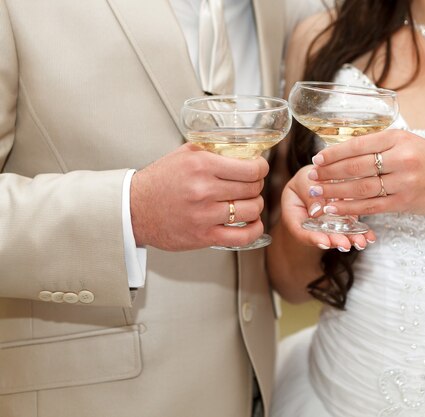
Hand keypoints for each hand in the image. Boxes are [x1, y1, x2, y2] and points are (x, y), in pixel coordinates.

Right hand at [131, 143, 267, 249]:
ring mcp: (205, 215)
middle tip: (251, 185)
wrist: (134, 209)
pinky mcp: (204, 236)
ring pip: (252, 210)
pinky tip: (252, 224)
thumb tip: (243, 148)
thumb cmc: (160, 181)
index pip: (250, 168)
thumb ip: (213, 149)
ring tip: (248, 203)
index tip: (259, 168)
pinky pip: (242, 237)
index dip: (261, 168)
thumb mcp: (185, 154)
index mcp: (201, 165)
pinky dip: (254, 230)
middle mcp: (204, 189)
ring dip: (255, 206)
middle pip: (253, 188)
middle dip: (257, 185)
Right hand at [281, 165, 375, 251]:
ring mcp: (328, 225)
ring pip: (338, 235)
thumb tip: (317, 211)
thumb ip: (309, 194)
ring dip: (350, 239)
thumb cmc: (306, 179)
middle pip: (322, 237)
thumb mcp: (303, 181)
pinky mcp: (343, 221)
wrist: (319, 177)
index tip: (324, 242)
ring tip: (361, 242)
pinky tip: (370, 237)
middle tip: (345, 244)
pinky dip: (361, 232)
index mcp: (294, 216)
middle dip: (335, 241)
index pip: (300, 231)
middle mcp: (312, 225)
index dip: (312, 238)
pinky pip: (351, 228)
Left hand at [307, 130, 424, 218]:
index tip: (316, 160)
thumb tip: (342, 152)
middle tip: (311, 179)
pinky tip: (335, 209)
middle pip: (356, 167)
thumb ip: (380, 145)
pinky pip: (371, 206)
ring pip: (360, 188)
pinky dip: (350, 208)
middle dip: (329, 174)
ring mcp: (404, 182)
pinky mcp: (405, 202)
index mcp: (398, 138)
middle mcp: (401, 158)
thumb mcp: (408, 142)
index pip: (357, 145)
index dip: (333, 154)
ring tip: (317, 195)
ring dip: (335, 192)